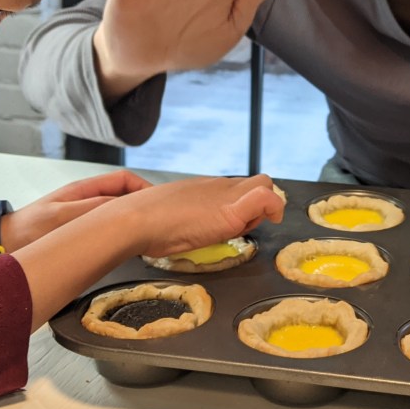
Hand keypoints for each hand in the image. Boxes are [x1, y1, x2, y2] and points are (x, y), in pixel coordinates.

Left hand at [2, 169, 152, 250]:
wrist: (3, 245)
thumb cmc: (29, 230)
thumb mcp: (63, 218)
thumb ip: (93, 210)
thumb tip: (125, 207)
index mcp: (86, 190)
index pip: (125, 181)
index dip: (144, 189)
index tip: (158, 205)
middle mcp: (88, 200)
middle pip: (125, 197)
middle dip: (142, 206)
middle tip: (158, 223)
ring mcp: (85, 216)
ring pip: (117, 214)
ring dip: (132, 222)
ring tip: (146, 236)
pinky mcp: (80, 232)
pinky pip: (108, 229)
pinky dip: (120, 235)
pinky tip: (126, 248)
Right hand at [99, 173, 284, 256]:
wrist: (135, 221)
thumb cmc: (143, 224)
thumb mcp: (166, 215)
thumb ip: (180, 214)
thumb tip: (180, 223)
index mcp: (201, 188)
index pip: (235, 188)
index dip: (242, 205)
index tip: (237, 223)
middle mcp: (216, 186)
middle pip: (254, 183)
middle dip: (258, 204)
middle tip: (246, 225)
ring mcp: (225, 195)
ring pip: (264, 184)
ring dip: (264, 206)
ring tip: (249, 226)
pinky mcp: (232, 209)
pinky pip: (266, 196)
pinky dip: (274, 206)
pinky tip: (272, 219)